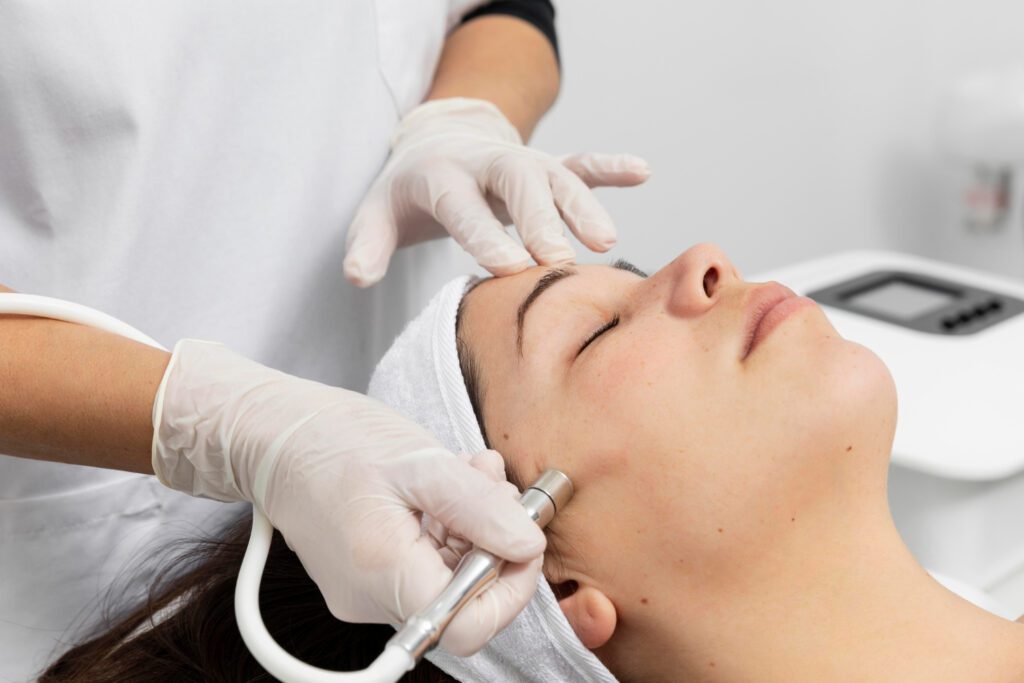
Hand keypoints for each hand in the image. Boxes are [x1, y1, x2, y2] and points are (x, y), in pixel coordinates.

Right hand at [151, 339, 544, 654]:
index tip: (522, 539)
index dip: (511, 588)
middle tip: (495, 484)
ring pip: (445, 578)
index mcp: (382, 574)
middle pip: (462, 602)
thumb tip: (528, 544)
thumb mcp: (420, 462)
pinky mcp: (364, 575)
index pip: (468, 628)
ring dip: (474, 527)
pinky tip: (446, 485)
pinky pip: (422, 565)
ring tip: (470, 471)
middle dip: (494, 542)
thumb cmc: (334, 441)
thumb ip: (479, 507)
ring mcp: (364, 591)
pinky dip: (446, 528)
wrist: (271, 435)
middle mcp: (370, 599)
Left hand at [343, 97, 649, 286]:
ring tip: (605, 242)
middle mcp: (484, 163)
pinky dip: (608, 166)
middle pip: (516, 182)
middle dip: (538, 218)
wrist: (434, 145)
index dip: (484, 234)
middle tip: (558, 261)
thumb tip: (356, 277)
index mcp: (439, 178)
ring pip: (555, 174)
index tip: (510, 267)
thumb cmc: (406, 195)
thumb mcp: (375, 215)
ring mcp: (519, 162)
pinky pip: (580, 161)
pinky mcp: (544, 165)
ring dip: (582, 203)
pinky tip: (642, 171)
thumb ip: (365, 246)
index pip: (462, 206)